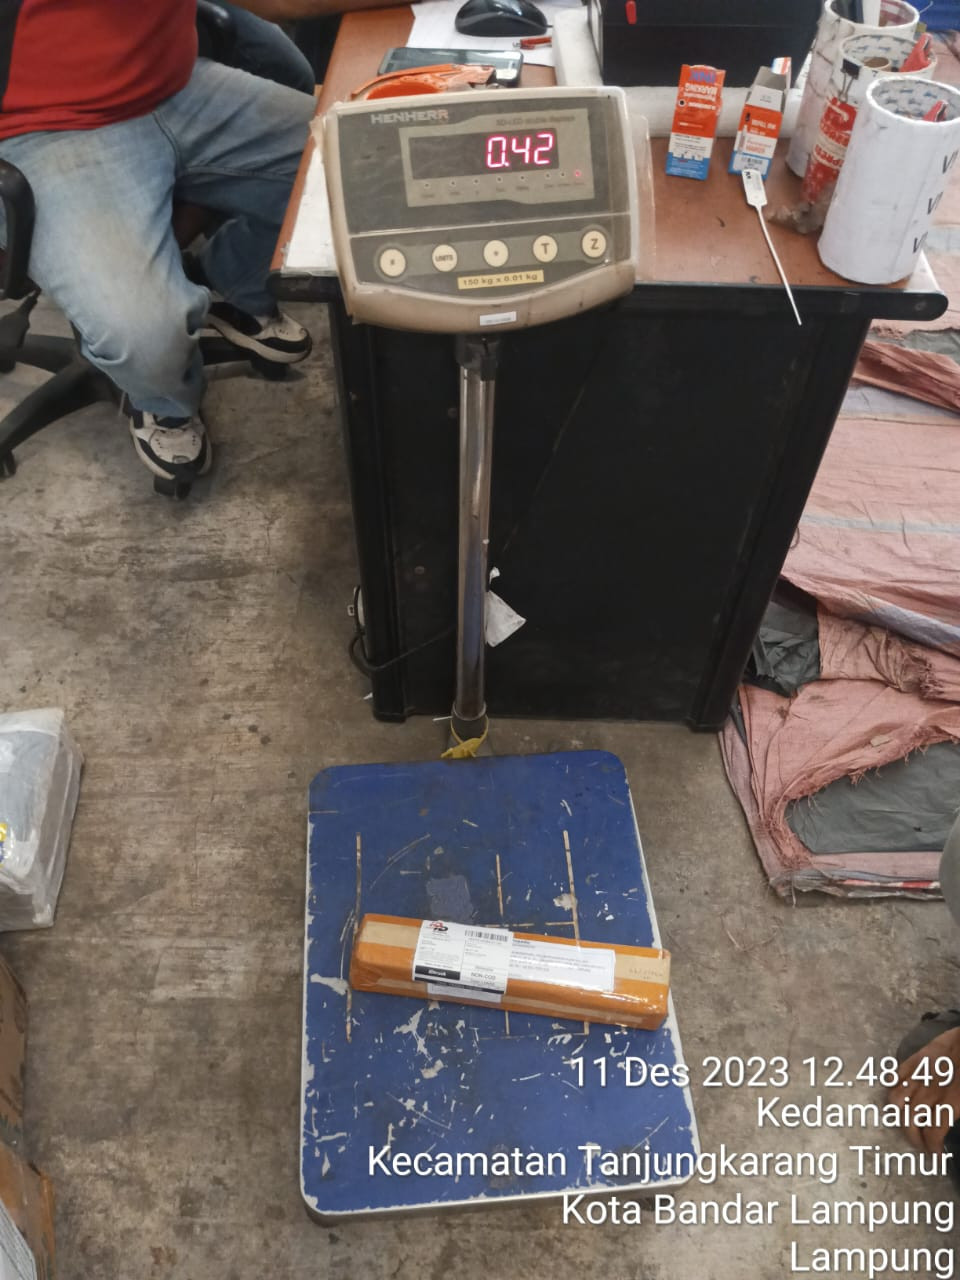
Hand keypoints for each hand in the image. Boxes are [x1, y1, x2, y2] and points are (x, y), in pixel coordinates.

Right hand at [888, 1026, 959, 1152]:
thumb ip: (959, 1112)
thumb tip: (952, 1124)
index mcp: (951, 1102)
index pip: (933, 1132)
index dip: (932, 1147)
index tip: (936, 1153)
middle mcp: (931, 1090)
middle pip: (911, 1120)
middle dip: (913, 1137)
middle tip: (919, 1145)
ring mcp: (920, 1073)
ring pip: (896, 1099)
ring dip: (897, 1116)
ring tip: (904, 1124)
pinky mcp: (916, 1058)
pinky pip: (896, 1074)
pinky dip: (891, 1086)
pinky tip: (895, 1096)